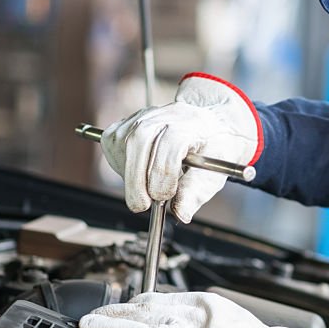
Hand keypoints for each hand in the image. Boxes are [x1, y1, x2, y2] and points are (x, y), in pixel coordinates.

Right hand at [101, 73, 261, 222]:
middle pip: (140, 139)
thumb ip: (196, 193)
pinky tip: (135, 173)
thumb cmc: (213, 148)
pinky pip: (112, 142)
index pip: (170, 144)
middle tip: (141, 204)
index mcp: (192, 123)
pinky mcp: (128, 122)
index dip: (163, 175)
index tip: (163, 198)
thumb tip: (180, 214)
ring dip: (128, 172)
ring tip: (145, 188)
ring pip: (122, 141)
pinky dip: (118, 163)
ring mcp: (144, 115)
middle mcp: (166, 114)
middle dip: (136, 177)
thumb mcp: (215, 172)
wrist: (208, 127)